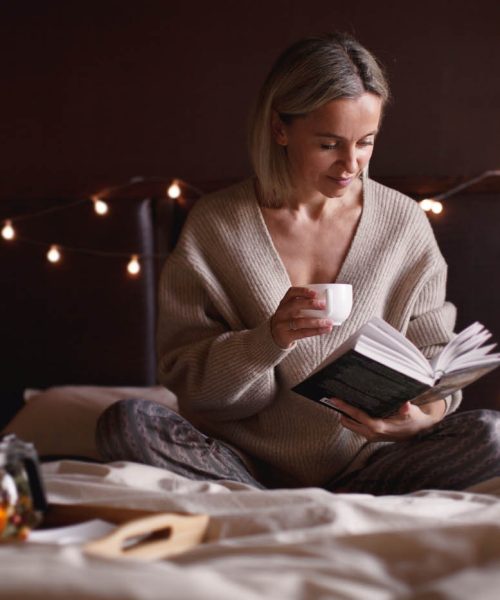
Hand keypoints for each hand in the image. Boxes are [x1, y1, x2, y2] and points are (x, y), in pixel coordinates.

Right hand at [271, 286, 332, 348]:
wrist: (275, 337)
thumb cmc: (289, 321)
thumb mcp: (291, 310)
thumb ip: (304, 305)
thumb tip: (329, 303)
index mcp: (284, 303)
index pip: (291, 293)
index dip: (303, 291)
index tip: (315, 293)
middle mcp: (281, 313)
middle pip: (295, 306)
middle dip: (310, 304)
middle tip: (324, 305)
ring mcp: (281, 325)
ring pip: (300, 322)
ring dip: (316, 321)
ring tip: (329, 322)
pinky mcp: (285, 336)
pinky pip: (302, 333)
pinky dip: (315, 331)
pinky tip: (325, 330)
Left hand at [330, 398, 446, 441]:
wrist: (420, 431)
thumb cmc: (415, 420)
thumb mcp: (413, 413)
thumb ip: (408, 410)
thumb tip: (406, 405)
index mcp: (379, 427)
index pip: (358, 416)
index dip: (346, 408)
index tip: (335, 400)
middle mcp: (372, 433)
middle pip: (349, 422)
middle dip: (341, 411)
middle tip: (335, 398)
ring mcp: (371, 435)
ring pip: (351, 425)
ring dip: (346, 415)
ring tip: (341, 401)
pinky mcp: (372, 435)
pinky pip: (357, 426)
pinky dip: (352, 418)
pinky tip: (352, 408)